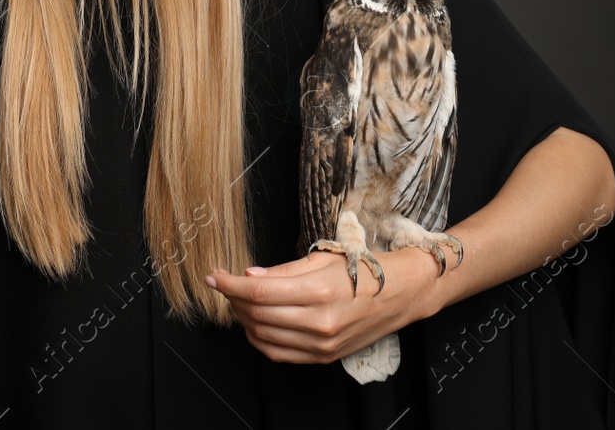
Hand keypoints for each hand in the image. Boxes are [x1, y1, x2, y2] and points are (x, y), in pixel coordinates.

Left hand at [206, 246, 442, 364]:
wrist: (400, 294)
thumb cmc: (362, 270)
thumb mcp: (322, 259)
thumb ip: (282, 271)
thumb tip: (248, 276)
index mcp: (318, 291)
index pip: (257, 292)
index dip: (229, 284)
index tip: (214, 276)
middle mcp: (319, 321)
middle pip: (256, 315)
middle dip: (233, 299)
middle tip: (226, 284)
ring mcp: (321, 343)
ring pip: (263, 336)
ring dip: (243, 319)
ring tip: (240, 302)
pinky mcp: (323, 355)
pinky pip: (279, 353)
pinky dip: (260, 338)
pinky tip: (256, 322)